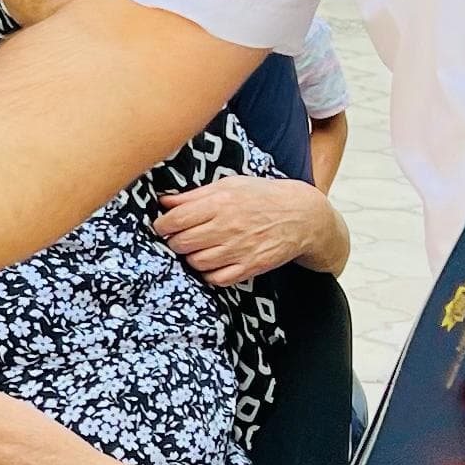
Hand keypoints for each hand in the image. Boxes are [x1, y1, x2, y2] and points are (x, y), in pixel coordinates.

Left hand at [154, 178, 337, 287]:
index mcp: (220, 203)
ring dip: (191, 257)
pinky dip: (208, 273)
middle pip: (182, 243)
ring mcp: (239, 249)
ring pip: (195, 262)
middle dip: (174, 241)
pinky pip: (216, 279)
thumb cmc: (262, 196)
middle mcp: (228, 227)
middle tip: (179, 237)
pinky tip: (212, 262)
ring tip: (197, 248)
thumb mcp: (229, 185)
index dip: (162, 225)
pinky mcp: (249, 267)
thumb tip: (163, 201)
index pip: (175, 219)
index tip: (163, 226)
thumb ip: (195, 195)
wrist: (302, 216)